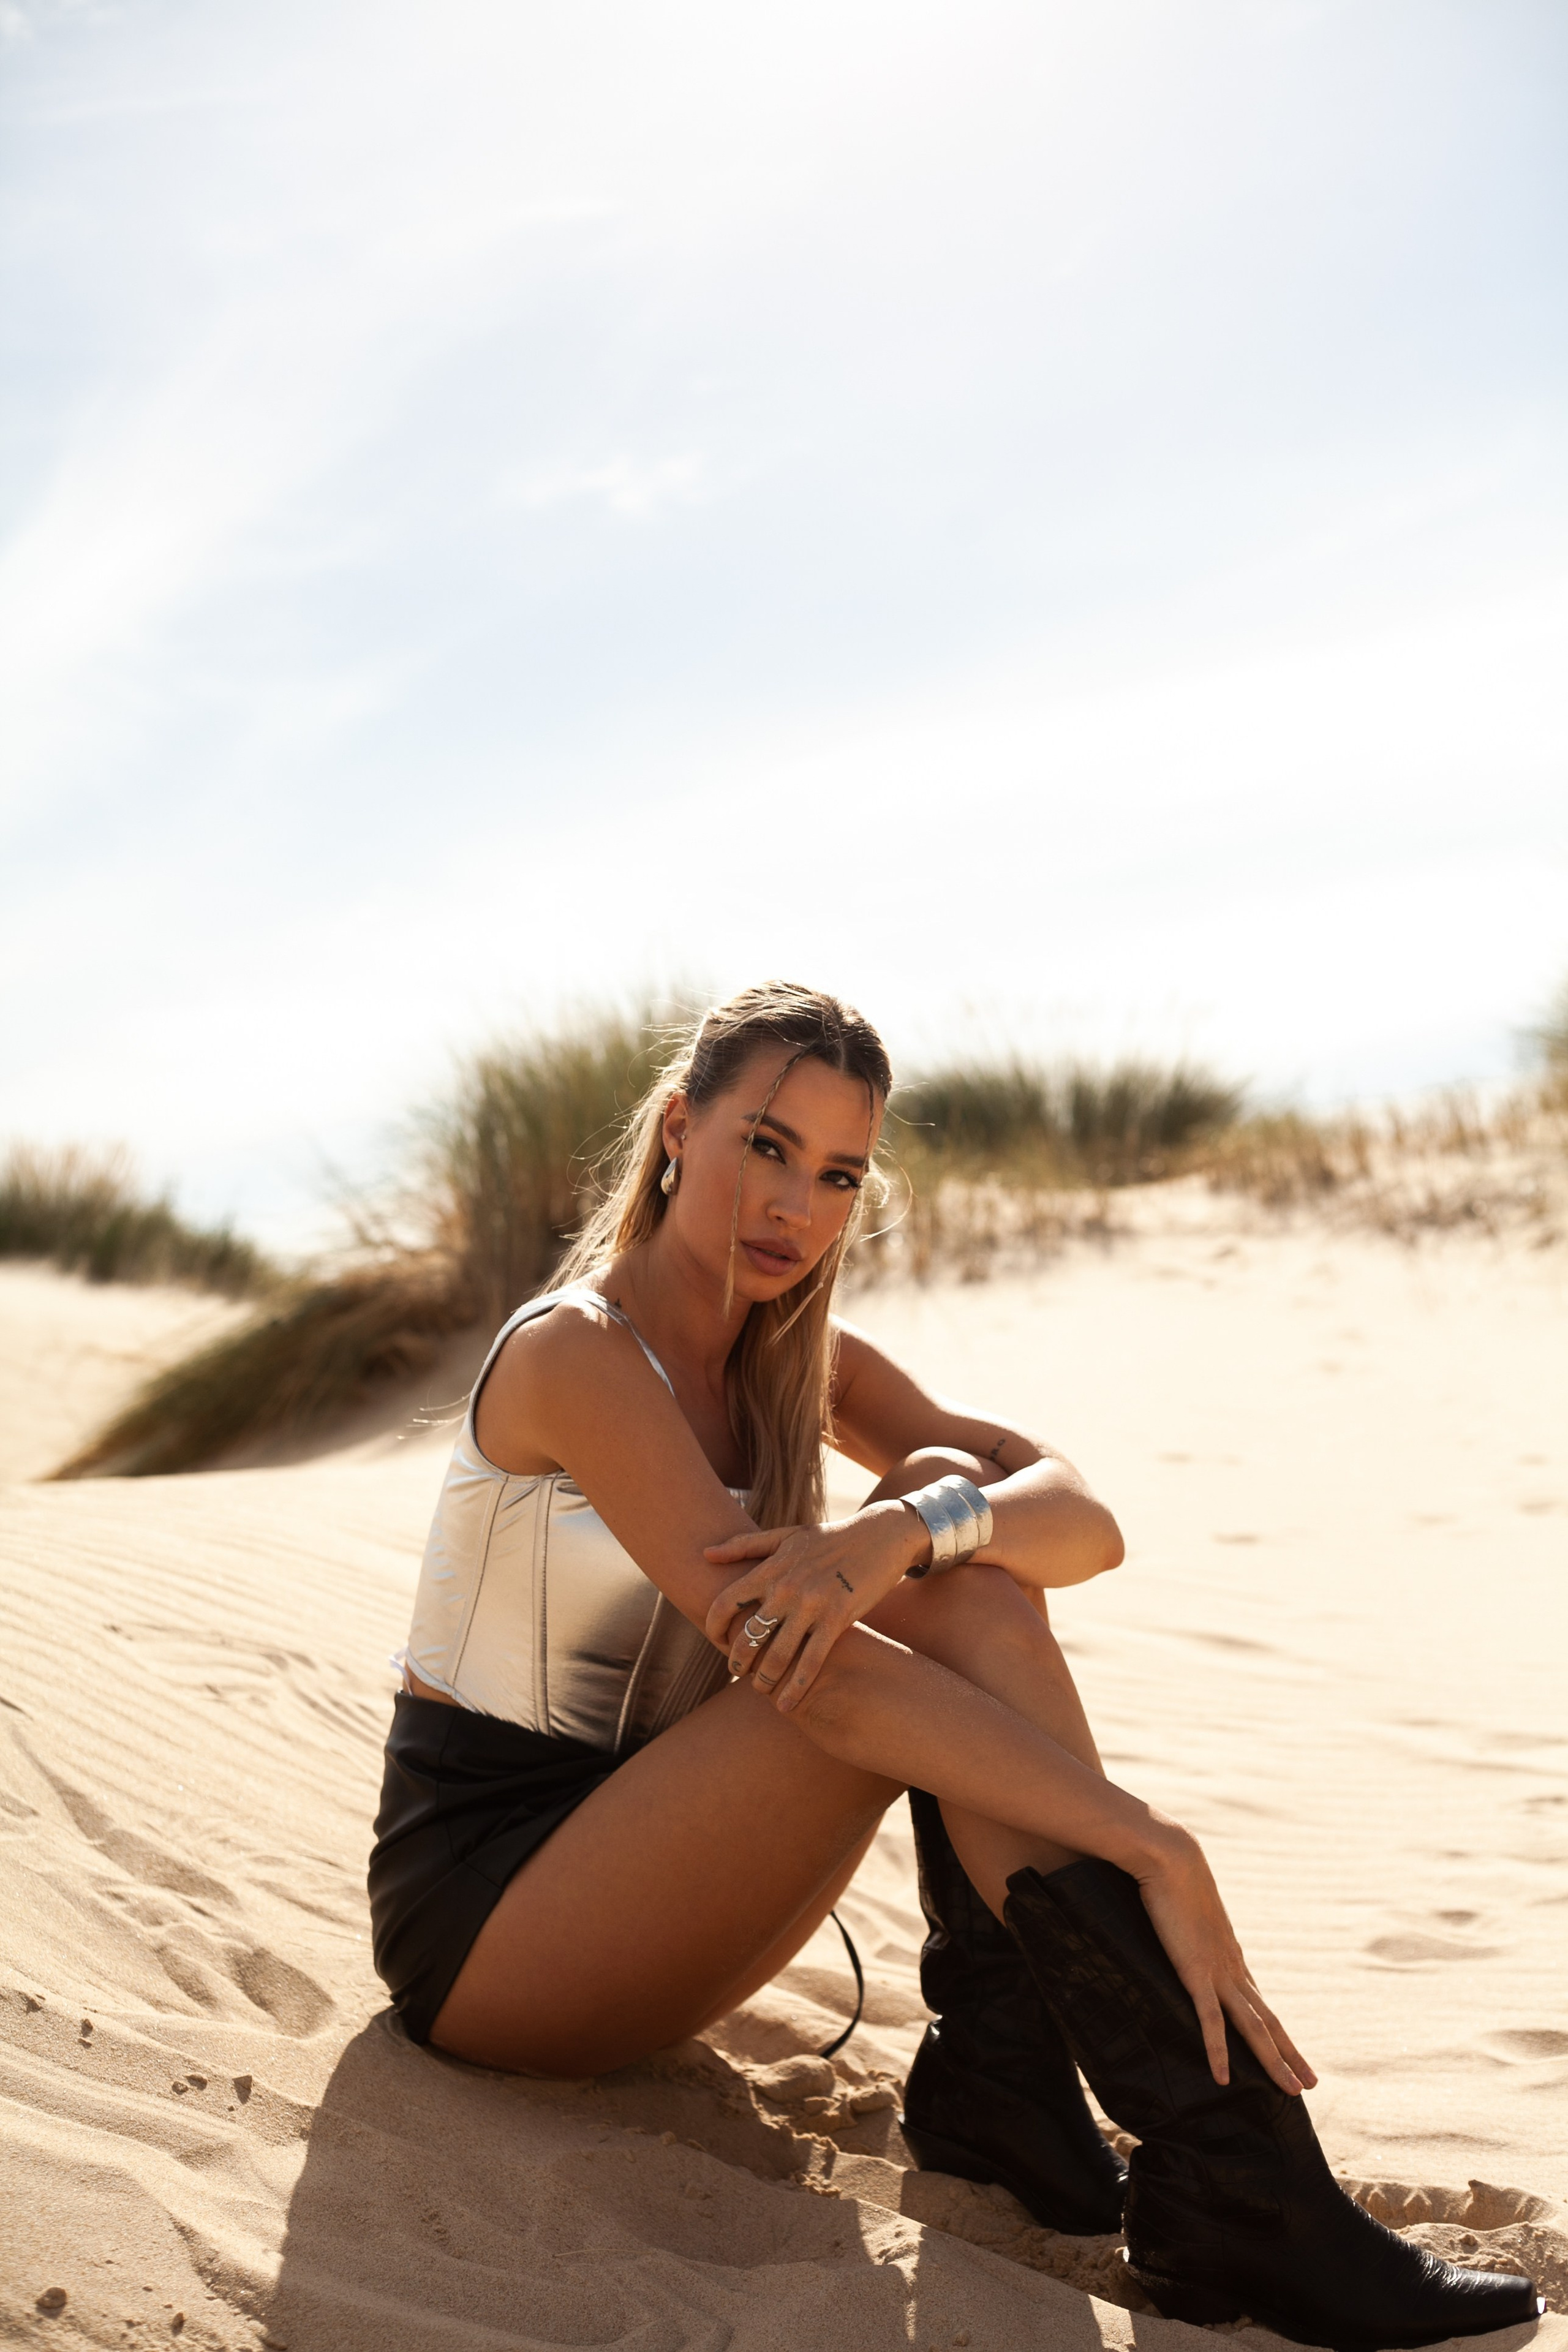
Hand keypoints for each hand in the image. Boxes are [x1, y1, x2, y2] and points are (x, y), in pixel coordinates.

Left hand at [702, 1504, 916, 1710]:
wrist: (880, 1535)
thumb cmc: (829, 1537)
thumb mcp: (786, 1535)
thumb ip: (744, 1545)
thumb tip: (705, 1553)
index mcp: (771, 1568)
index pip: (725, 1604)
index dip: (713, 1628)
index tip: (717, 1641)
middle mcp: (786, 1588)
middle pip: (747, 1636)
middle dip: (737, 1661)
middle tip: (737, 1672)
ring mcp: (812, 1605)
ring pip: (777, 1656)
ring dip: (764, 1679)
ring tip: (761, 1689)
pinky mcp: (838, 1619)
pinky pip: (811, 1661)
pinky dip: (796, 1687)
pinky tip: (787, 1704)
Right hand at [1135, 1826, 1316, 2096]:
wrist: (1172, 1857)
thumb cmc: (1171, 1877)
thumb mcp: (1182, 1911)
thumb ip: (1181, 1927)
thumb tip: (1170, 1929)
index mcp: (1230, 1957)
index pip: (1259, 2003)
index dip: (1277, 2032)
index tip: (1291, 2055)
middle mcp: (1232, 1968)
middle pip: (1268, 2021)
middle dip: (1290, 2054)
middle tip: (1310, 2084)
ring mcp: (1218, 1971)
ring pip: (1253, 2027)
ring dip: (1274, 2061)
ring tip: (1293, 2089)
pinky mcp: (1196, 1970)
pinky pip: (1210, 2020)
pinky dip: (1218, 2051)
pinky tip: (1221, 2078)